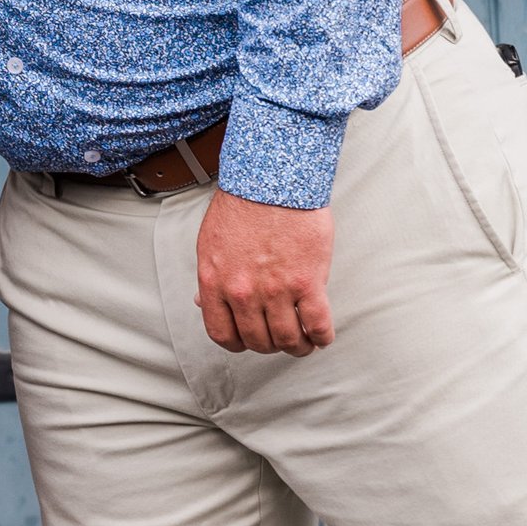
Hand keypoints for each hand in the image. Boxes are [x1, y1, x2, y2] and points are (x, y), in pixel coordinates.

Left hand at [195, 189, 336, 354]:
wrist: (273, 179)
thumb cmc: (243, 205)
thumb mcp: (211, 243)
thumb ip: (212, 278)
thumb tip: (204, 303)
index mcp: (215, 282)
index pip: (222, 334)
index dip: (239, 343)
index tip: (250, 340)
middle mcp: (242, 291)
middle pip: (258, 341)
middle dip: (270, 345)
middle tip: (280, 338)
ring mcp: (275, 289)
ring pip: (288, 340)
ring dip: (298, 346)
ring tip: (304, 340)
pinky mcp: (307, 282)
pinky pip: (318, 325)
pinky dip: (322, 337)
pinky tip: (321, 334)